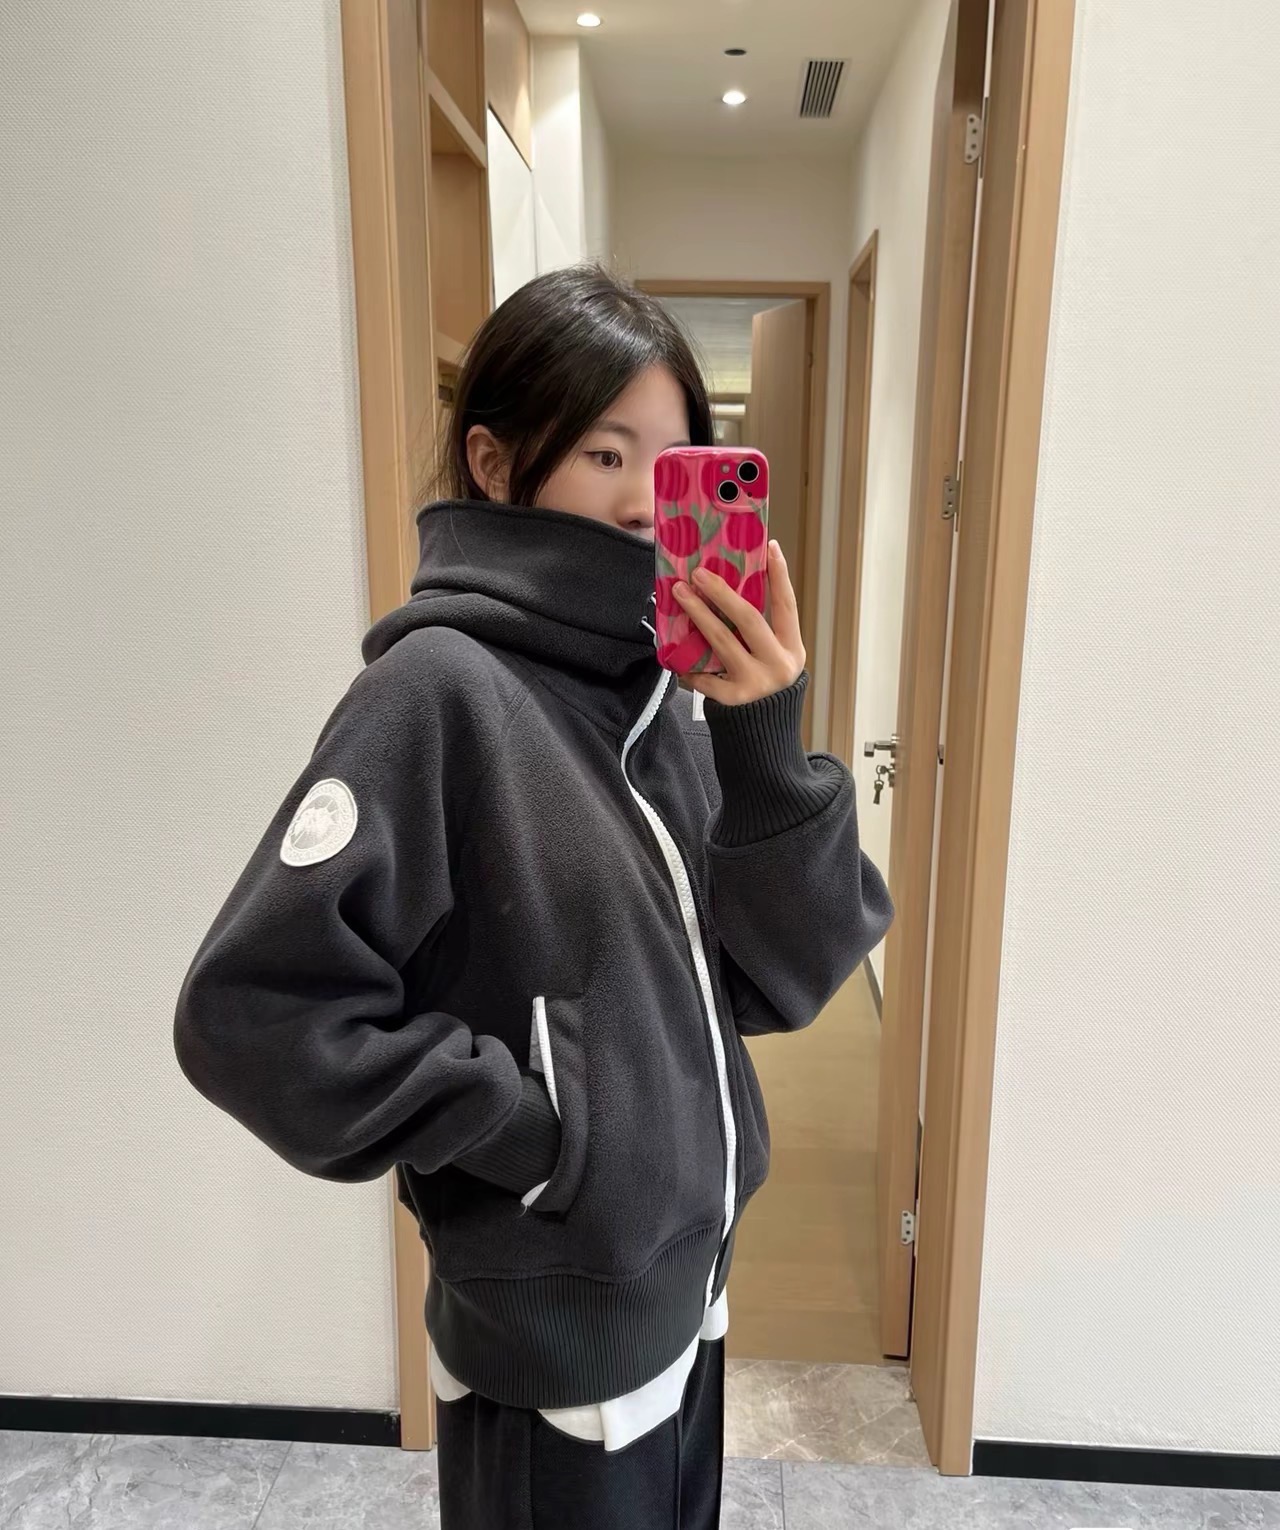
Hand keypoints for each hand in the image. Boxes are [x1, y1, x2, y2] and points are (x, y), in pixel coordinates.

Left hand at [673, 540, 805, 705]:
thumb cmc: (764, 687)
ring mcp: (756, 683)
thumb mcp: (774, 660)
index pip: (787, 606)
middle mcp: (778, 665)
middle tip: (698, 573)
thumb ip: (759, 634)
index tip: (770, 546)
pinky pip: (705, 673)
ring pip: (722, 641)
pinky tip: (674, 651)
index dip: (780, 576)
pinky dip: (688, 661)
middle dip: (722, 593)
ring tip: (680, 593)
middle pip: (749, 620)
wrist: (765, 736)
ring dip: (698, 614)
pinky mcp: (733, 699)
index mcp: (792, 650)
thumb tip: (728, 591)